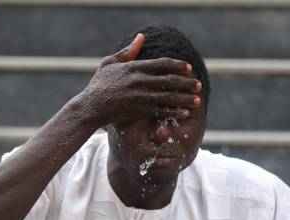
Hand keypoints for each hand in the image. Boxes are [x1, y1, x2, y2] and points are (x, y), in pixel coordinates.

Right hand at [80, 33, 201, 128]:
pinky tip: (185, 112)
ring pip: (169, 96)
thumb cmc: (99, 84)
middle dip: (187, 83)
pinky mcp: (140, 110)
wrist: (91, 107)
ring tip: (198, 100)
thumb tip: (141, 37)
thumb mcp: (110, 63)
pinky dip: (175, 111)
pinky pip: (162, 110)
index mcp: (135, 67)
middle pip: (170, 80)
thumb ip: (128, 51)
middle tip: (199, 85)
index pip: (162, 63)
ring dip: (185, 98)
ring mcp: (141, 95)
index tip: (189, 68)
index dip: (177, 65)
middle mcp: (140, 80)